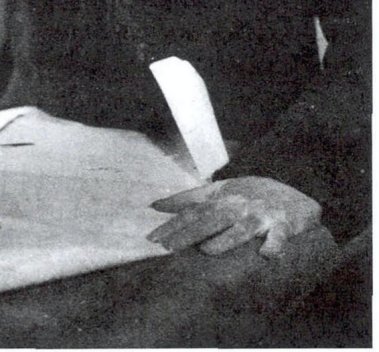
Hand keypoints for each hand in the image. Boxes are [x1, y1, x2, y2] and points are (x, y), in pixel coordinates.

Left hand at [147, 176, 320, 257]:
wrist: (293, 192)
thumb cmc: (250, 195)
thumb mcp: (220, 192)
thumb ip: (189, 199)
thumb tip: (155, 205)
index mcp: (222, 197)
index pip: (193, 210)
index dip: (172, 222)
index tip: (151, 238)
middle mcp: (239, 204)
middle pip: (211, 218)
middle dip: (189, 232)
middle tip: (167, 247)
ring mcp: (261, 214)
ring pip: (242, 227)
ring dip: (226, 238)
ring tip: (206, 250)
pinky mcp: (285, 225)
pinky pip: (280, 236)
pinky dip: (274, 245)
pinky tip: (266, 254)